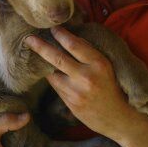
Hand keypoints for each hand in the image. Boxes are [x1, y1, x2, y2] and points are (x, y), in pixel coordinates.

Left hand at [25, 27, 136, 141]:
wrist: (119, 118)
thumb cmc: (113, 87)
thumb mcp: (106, 66)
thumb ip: (89, 55)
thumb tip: (68, 37)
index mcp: (99, 63)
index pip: (74, 44)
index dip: (61, 35)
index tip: (52, 28)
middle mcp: (87, 77)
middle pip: (57, 58)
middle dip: (40, 46)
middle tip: (28, 39)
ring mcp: (77, 92)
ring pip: (53, 73)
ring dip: (44, 64)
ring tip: (35, 54)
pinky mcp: (71, 104)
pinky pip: (56, 86)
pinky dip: (53, 78)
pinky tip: (50, 73)